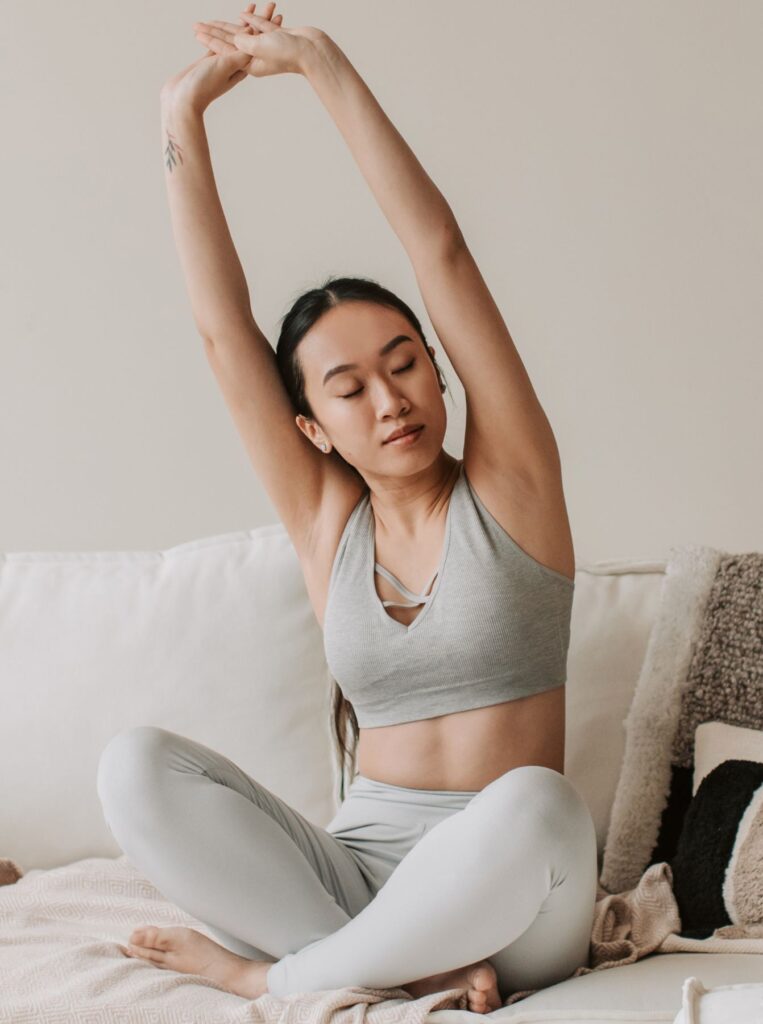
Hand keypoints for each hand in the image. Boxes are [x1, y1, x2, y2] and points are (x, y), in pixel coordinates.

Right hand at [160, 2, 282, 114]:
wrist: (183, 100)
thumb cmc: (204, 86)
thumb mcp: (226, 67)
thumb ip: (239, 51)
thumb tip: (252, 33)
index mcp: (243, 67)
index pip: (259, 42)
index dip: (269, 29)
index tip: (279, 15)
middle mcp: (236, 64)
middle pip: (251, 38)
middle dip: (261, 21)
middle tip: (271, 4)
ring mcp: (223, 62)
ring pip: (236, 36)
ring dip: (245, 21)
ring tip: (252, 5)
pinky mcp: (210, 60)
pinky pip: (221, 39)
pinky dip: (225, 28)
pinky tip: (231, 21)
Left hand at [194, 3, 323, 77]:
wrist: (313, 52)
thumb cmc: (289, 54)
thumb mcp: (261, 48)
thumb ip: (245, 42)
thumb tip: (235, 37)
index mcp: (250, 63)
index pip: (226, 48)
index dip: (210, 39)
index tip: (197, 32)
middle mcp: (256, 57)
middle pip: (230, 41)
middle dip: (214, 33)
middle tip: (197, 26)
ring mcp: (267, 48)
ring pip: (244, 33)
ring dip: (230, 25)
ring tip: (215, 20)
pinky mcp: (277, 39)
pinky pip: (260, 27)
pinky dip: (253, 19)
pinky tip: (244, 13)